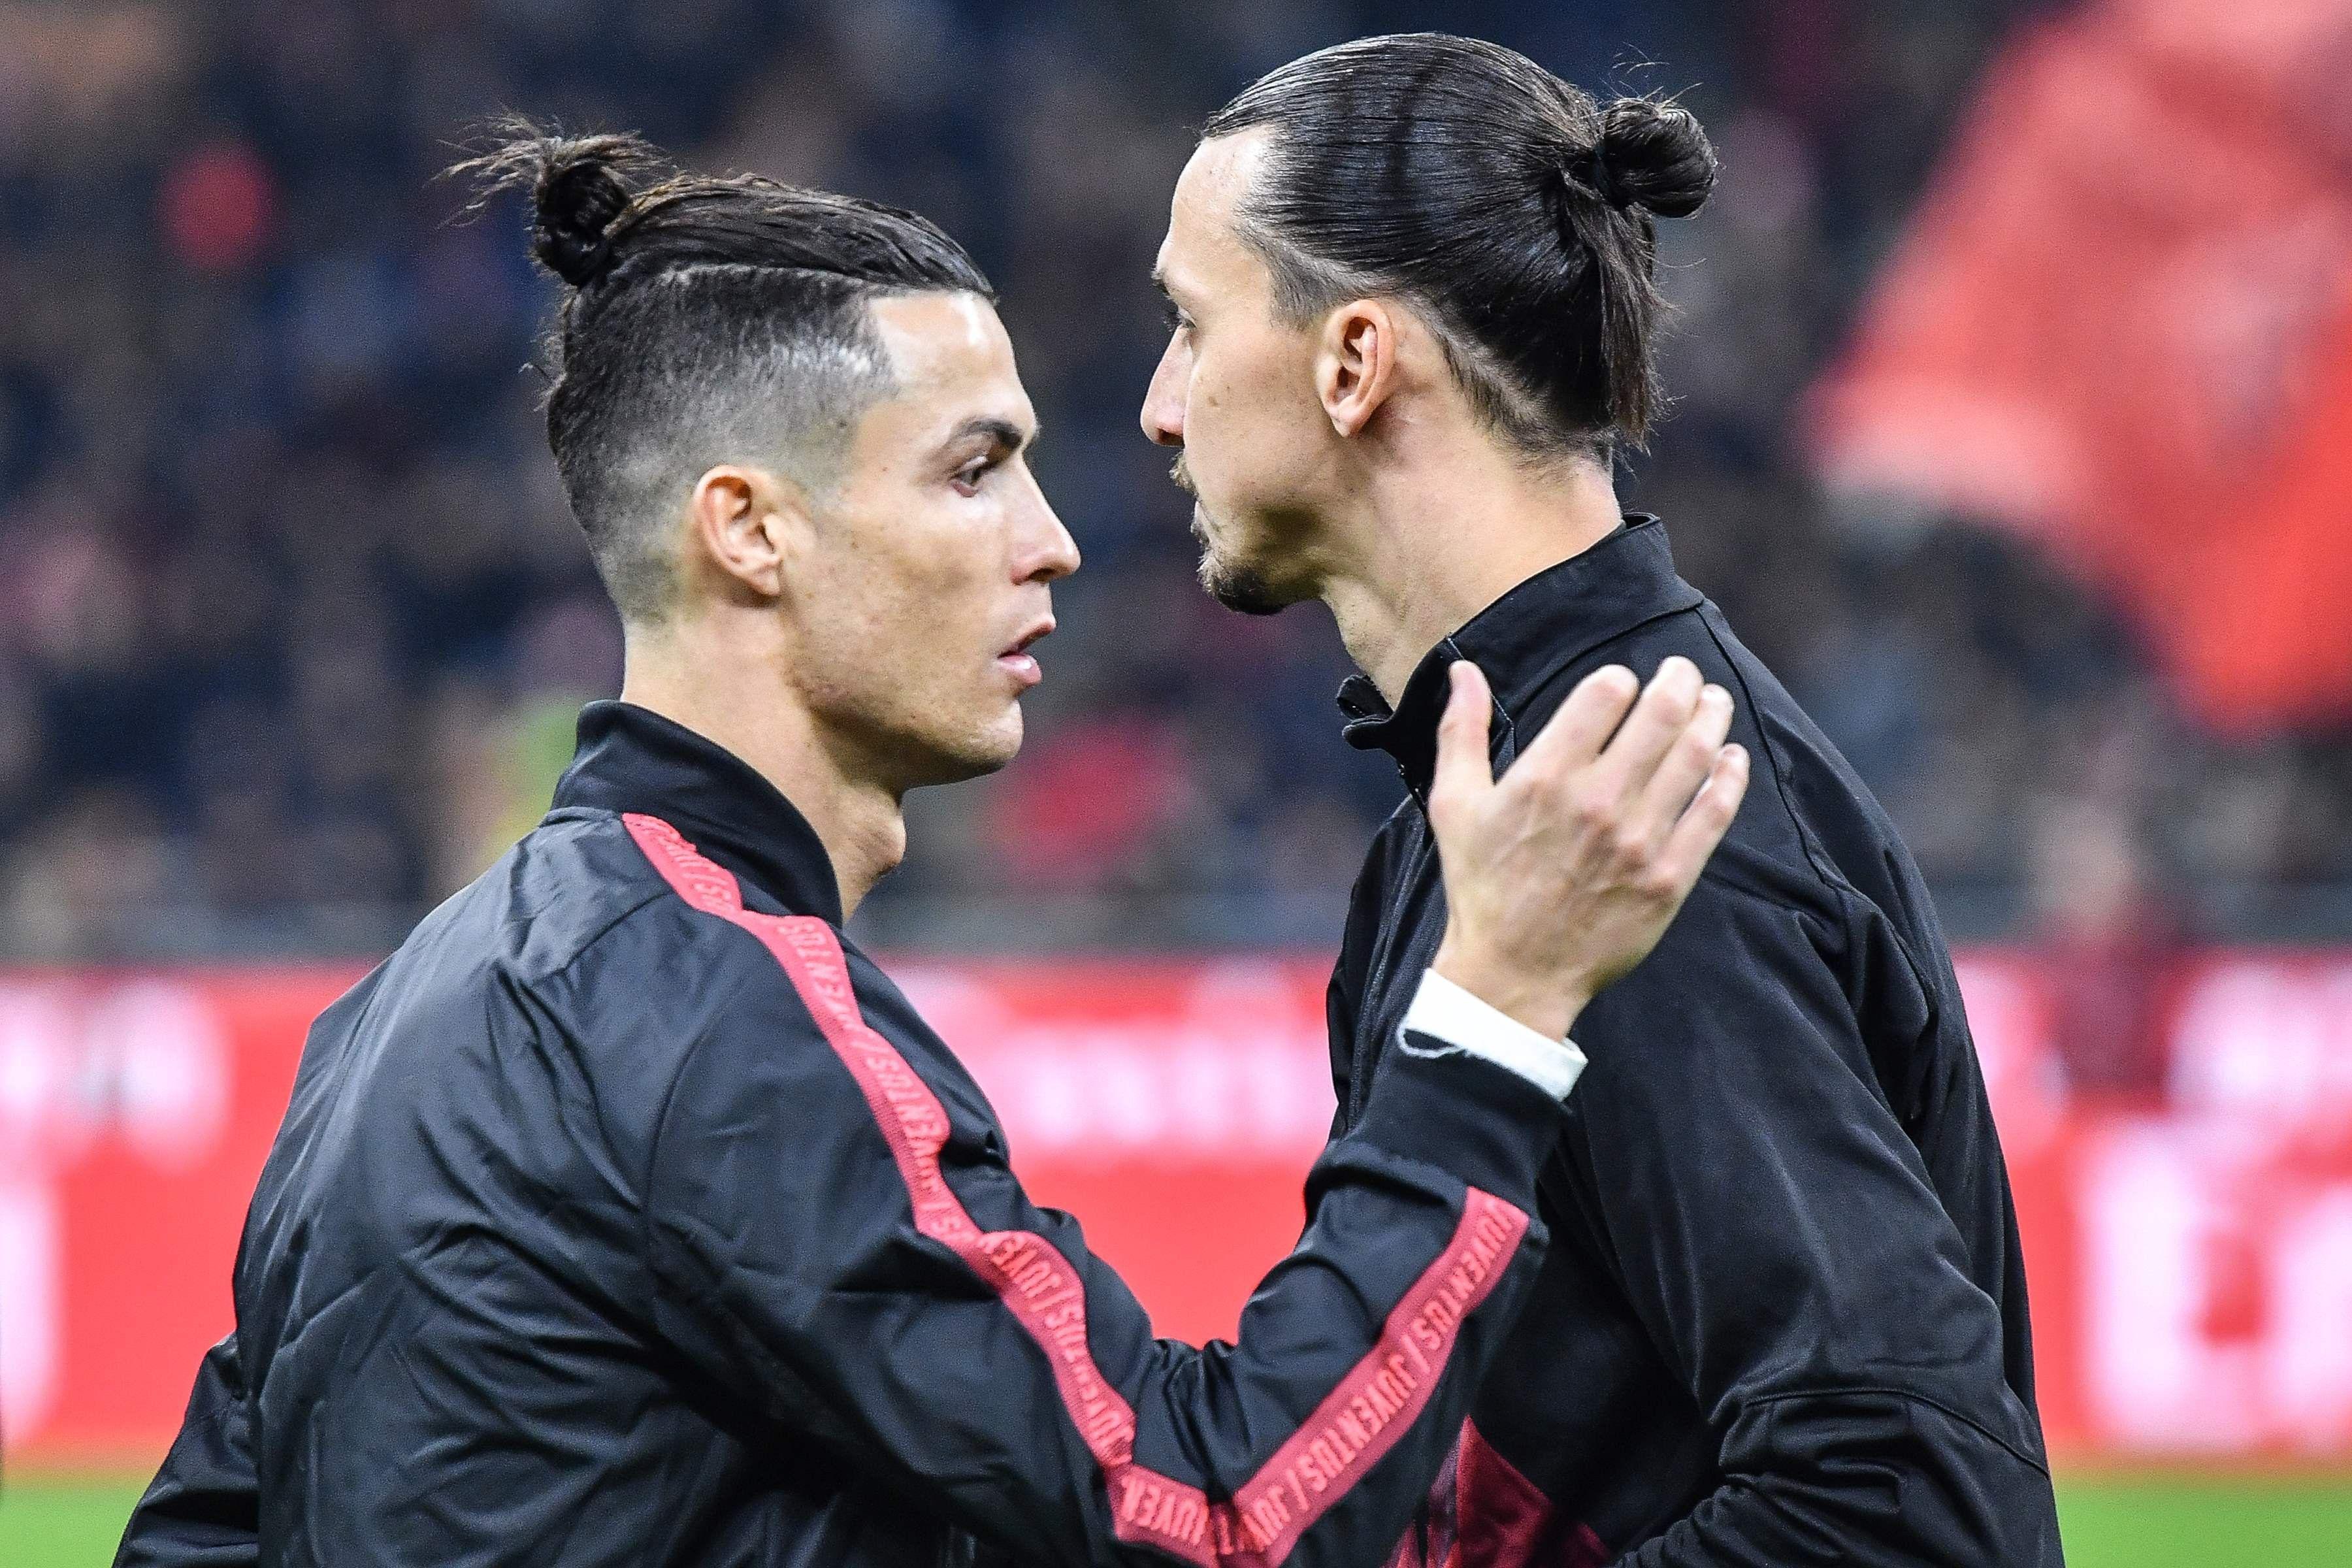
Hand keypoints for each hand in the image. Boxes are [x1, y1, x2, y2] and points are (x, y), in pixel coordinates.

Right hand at [1427, 656, 1747, 1040]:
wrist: (1514, 973)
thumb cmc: (1481, 886)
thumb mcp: (1453, 804)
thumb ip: (1461, 731)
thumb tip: (1465, 670)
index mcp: (1545, 777)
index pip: (1605, 693)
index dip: (1620, 678)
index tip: (1622, 683)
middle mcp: (1597, 802)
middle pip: (1661, 713)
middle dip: (1680, 680)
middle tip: (1684, 672)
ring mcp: (1638, 841)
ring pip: (1695, 755)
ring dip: (1711, 716)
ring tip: (1714, 701)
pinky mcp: (1668, 879)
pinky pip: (1713, 814)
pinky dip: (1729, 777)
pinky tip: (1732, 757)